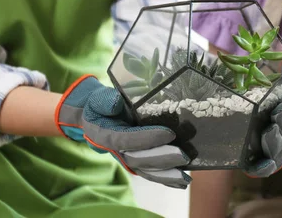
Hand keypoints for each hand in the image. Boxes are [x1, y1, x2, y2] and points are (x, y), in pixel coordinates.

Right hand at [55, 75, 191, 188]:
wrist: (96, 117)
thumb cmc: (100, 105)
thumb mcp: (99, 98)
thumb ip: (105, 100)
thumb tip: (115, 103)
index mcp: (107, 135)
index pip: (128, 139)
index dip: (147, 138)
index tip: (169, 133)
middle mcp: (117, 151)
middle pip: (140, 159)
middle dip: (162, 158)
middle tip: (184, 156)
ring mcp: (127, 159)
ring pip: (146, 171)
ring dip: (166, 175)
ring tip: (186, 178)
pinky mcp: (136, 162)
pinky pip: (150, 173)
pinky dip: (165, 179)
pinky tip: (181, 183)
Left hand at [244, 85, 281, 177]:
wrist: (235, 115)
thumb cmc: (264, 104)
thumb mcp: (280, 94)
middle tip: (278, 110)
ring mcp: (272, 156)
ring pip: (280, 153)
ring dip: (277, 141)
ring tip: (270, 128)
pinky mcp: (255, 165)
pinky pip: (263, 170)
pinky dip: (265, 167)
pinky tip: (267, 162)